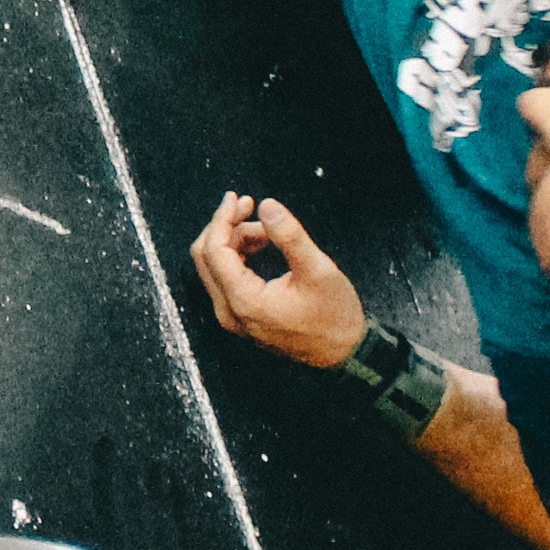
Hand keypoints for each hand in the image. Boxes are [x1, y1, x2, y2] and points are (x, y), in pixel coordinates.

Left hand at [187, 192, 369, 368]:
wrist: (343, 352)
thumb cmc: (334, 315)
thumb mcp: (318, 270)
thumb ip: (290, 236)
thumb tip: (267, 205)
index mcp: (244, 301)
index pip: (214, 251)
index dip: (222, 219)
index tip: (237, 198)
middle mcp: (229, 312)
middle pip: (205, 257)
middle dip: (224, 226)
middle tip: (249, 205)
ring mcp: (232, 317)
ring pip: (214, 267)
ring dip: (233, 239)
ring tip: (265, 229)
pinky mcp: (240, 316)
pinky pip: (225, 279)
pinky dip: (237, 255)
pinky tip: (261, 244)